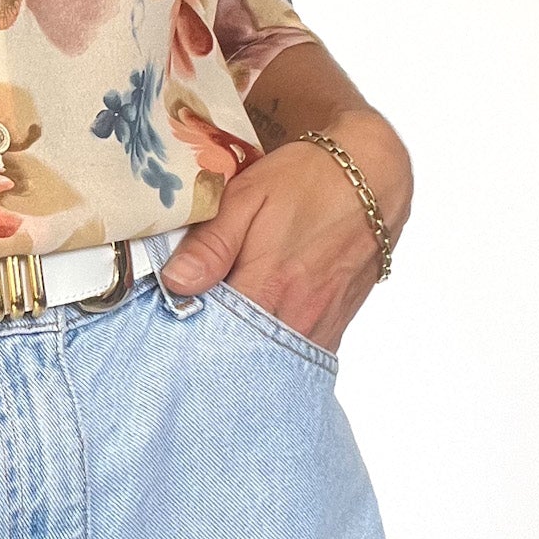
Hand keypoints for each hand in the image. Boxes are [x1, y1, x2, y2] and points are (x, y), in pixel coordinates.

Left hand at [158, 109, 411, 354]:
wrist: (375, 177)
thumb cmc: (307, 181)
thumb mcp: (247, 197)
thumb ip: (211, 244)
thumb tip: (176, 283)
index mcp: (267, 286)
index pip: (212, 336)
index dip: (184, 333)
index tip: (164, 324)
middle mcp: (296, 316)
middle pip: (240, 356)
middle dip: (210, 349)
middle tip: (187, 331)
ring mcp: (320, 326)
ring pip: (270, 360)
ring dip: (242, 352)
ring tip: (218, 332)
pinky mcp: (336, 326)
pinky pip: (298, 355)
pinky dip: (273, 351)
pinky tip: (255, 333)